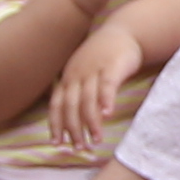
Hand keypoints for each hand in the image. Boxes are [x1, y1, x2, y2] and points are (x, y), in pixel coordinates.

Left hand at [48, 17, 148, 157]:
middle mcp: (77, 75)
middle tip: (79, 148)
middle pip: (71, 106)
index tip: (57, 143)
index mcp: (67, 78)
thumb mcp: (83, 71)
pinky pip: (107, 86)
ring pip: (88, 101)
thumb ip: (76, 91)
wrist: (123, 32)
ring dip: (91, 123)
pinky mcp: (112, 66)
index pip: (57, 105)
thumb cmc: (102, 56)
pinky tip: (108, 115)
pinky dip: (105, 101)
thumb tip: (71, 119)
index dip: (56, 124)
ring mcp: (94, 70)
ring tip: (96, 140)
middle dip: (73, 129)